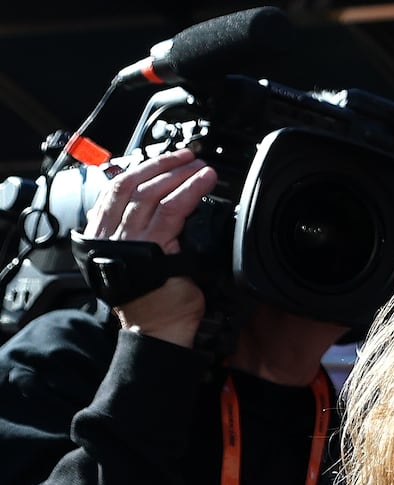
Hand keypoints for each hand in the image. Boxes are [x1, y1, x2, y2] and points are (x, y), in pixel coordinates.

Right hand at [83, 149, 216, 347]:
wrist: (159, 328)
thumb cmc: (154, 296)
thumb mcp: (138, 256)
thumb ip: (139, 230)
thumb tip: (159, 201)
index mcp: (100, 235)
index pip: (114, 189)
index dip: (140, 169)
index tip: (164, 159)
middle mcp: (108, 236)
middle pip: (131, 185)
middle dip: (161, 165)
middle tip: (186, 156)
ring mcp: (129, 241)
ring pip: (151, 193)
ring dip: (177, 173)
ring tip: (198, 166)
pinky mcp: (153, 248)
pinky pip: (171, 209)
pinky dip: (189, 190)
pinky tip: (203, 181)